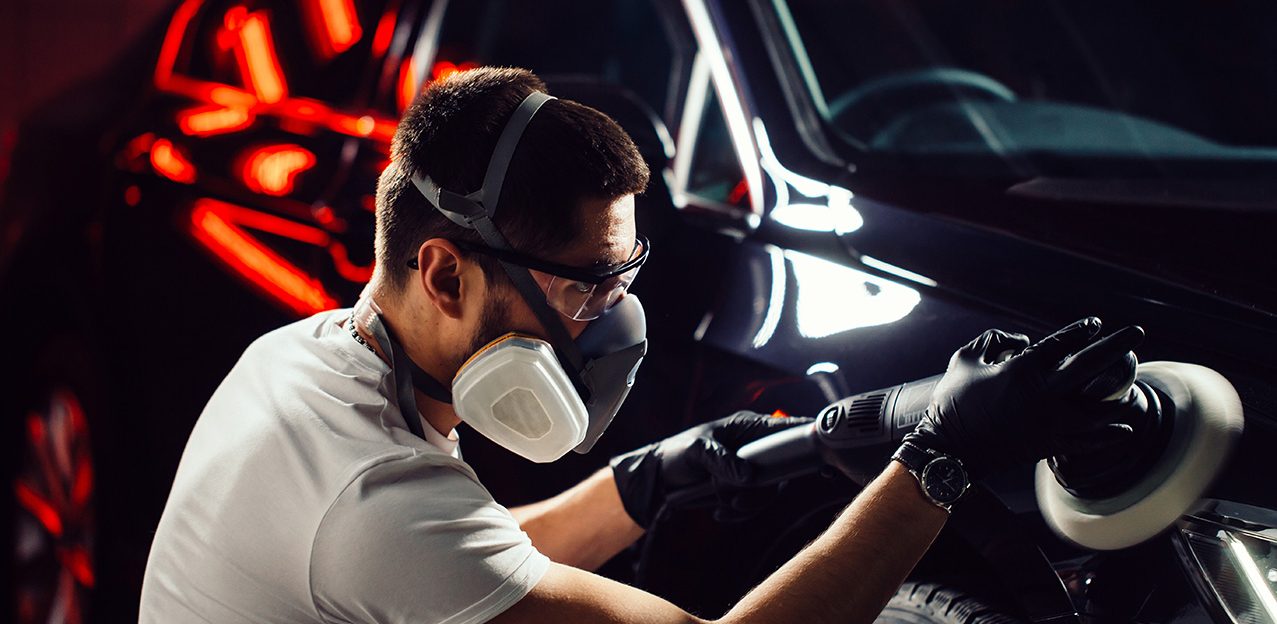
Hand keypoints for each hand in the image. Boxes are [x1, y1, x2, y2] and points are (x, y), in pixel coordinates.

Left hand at [610, 412, 812, 527]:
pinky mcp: (742, 488)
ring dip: (747, 504)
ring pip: (768, 491)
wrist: (657, 477)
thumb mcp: (696, 452)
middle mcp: (754, 447)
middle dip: (762, 490)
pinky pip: (753, 504)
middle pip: (782, 470)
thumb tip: (747, 475)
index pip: (787, 429)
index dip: (808, 439)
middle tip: (738, 498)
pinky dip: (737, 513)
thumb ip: (721, 460)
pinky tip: (718, 513)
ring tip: (721, 504)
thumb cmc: (676, 453)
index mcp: (748, 428)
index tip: (823, 456)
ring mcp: (750, 469)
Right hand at [903, 317, 1144, 478]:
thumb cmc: (953, 401)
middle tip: (1137, 332)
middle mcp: (1042, 393)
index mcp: (1021, 368)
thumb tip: (1020, 340)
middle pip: (1089, 365)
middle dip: (1115, 345)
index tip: (1096, 323)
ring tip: (1130, 387)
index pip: (1059, 342)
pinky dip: (1108, 436)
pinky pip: (1087, 441)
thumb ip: (993, 340)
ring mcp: (1048, 422)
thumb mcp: (965, 359)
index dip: (1080, 330)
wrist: (950, 449)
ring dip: (1116, 396)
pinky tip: (1126, 429)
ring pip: (1096, 408)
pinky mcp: (1048, 444)